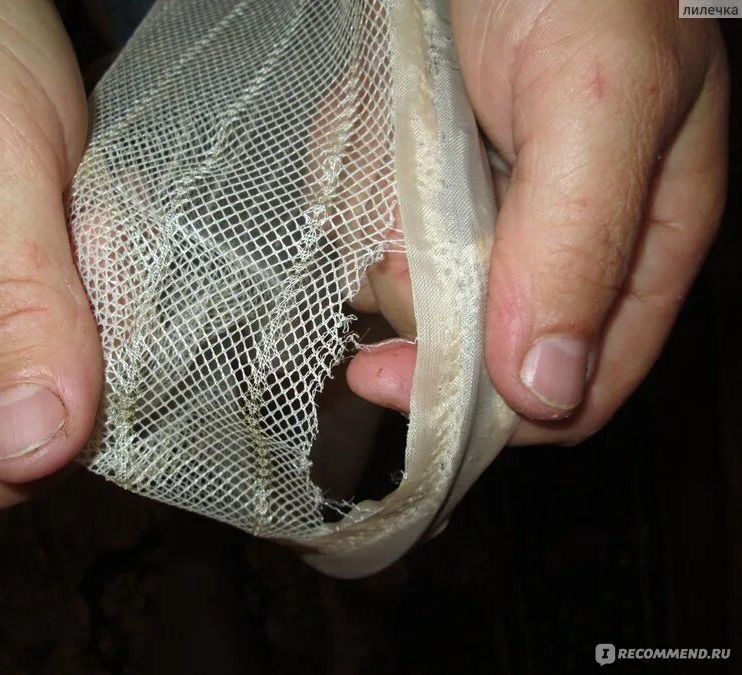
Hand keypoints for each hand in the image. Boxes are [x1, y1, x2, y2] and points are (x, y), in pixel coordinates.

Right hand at [0, 0, 100, 525]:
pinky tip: (114, 240)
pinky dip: (112, 298)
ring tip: (110, 244)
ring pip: (56, 383)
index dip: (30, 454)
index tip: (98, 375)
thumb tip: (30, 448)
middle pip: (12, 435)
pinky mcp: (11, 279)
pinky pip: (77, 329)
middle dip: (84, 380)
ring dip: (105, 333)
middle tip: (108, 281)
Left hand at [348, 0, 728, 444]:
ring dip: (380, 225)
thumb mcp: (597, 97)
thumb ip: (581, 241)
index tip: (390, 381)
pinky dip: (354, 180)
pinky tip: (374, 119)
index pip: (577, 387)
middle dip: (419, 295)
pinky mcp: (427, 178)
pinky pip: (369, 220)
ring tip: (395, 138)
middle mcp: (560, 241)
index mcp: (641, 240)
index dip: (489, 410)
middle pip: (474, 345)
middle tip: (391, 222)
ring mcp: (486, 211)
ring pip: (409, 284)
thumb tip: (546, 389)